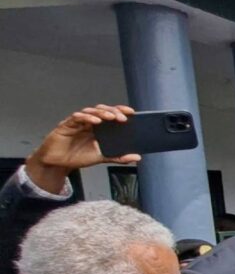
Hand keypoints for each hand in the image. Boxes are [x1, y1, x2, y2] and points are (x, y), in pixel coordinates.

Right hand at [24, 105, 139, 193]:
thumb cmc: (77, 156)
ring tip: (111, 117)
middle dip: (113, 111)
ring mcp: (78, 122)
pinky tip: (95, 120)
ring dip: (101, 113)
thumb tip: (137, 157)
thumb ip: (118, 157)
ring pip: (90, 111)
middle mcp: (89, 122)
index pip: (111, 115)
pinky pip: (77, 118)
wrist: (58, 163)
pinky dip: (86, 117)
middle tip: (123, 118)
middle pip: (102, 110)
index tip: (132, 112)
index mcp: (98, 128)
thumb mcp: (102, 157)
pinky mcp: (66, 125)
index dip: (120, 111)